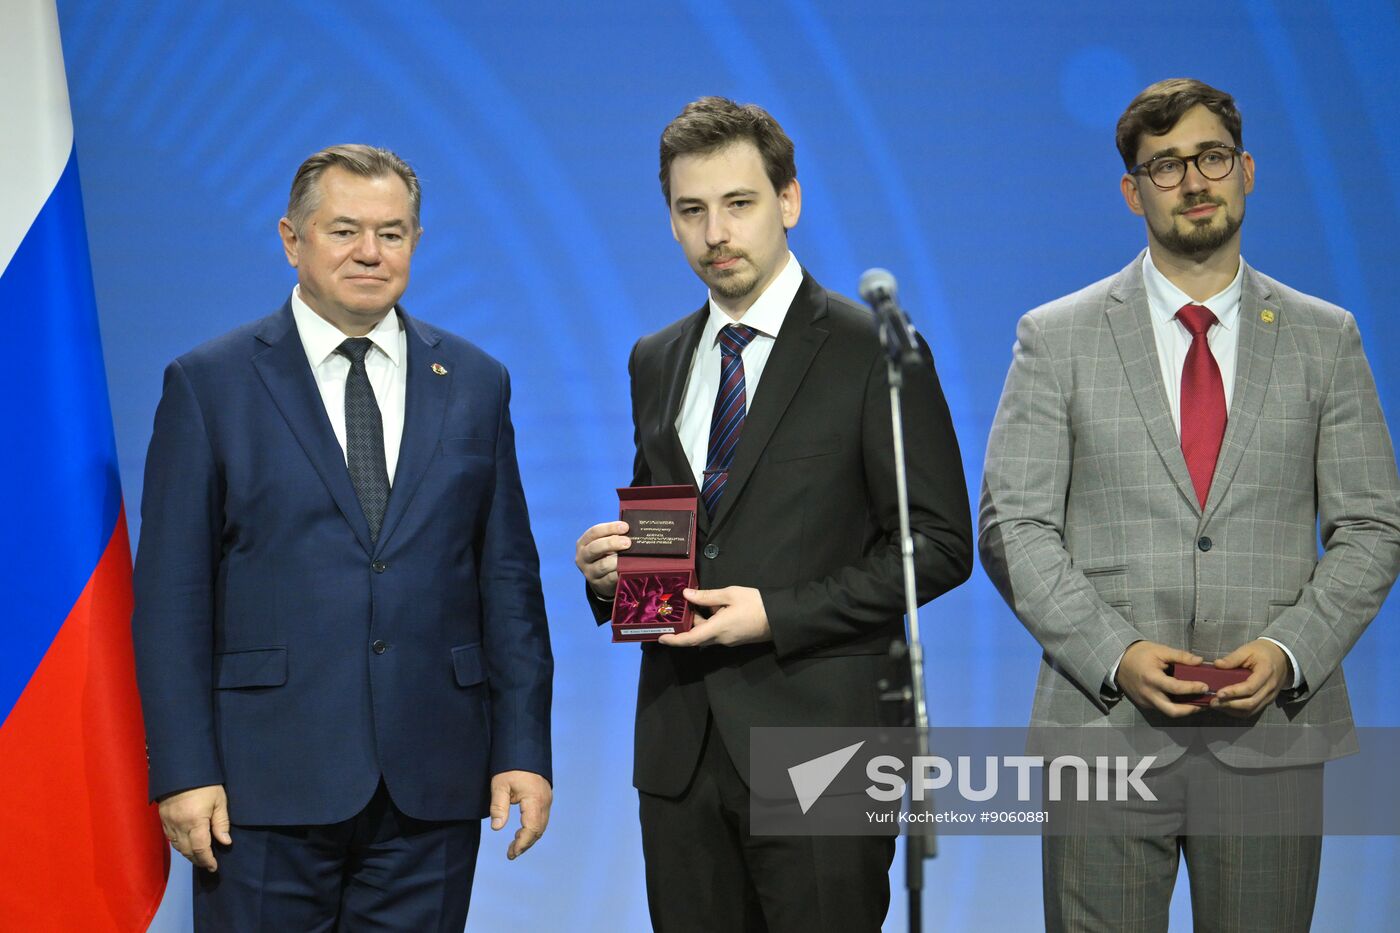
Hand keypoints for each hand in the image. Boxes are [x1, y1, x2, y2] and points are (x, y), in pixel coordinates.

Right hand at [158, 784, 231, 871]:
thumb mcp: (219, 800)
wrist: (181, 770)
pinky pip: (170, 839)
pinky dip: (180, 846)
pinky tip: (187, 846)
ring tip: (200, 857)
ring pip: (178, 847)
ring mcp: (169, 823)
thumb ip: (221, 823)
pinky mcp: (163, 820)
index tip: (214, 867)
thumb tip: (225, 842)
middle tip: (208, 864)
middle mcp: (179, 826)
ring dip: (189, 855)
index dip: (207, 860)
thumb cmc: (205, 784)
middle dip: (198, 860)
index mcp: (195, 821)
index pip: (201, 849)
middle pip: (188, 851)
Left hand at [489, 770, 551, 859]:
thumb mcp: (500, 786)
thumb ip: (498, 807)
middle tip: (511, 853)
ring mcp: (547, 799)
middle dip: (525, 844)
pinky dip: (532, 828)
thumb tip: (497, 828)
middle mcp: (544, 801)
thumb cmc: (510, 766)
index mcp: (535, 800)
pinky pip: (541, 818)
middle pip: (538, 830)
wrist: (524, 747)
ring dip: (529, 837)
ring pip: (541, 825)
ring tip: (514, 844)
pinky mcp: (545, 797)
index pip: (531, 829)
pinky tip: (521, 830)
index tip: (511, 853)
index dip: (522, 843)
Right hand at [575, 521, 629, 598]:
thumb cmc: (605, 556)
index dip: (609, 528)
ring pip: (603, 565)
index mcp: (583, 544)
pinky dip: (620, 572)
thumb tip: (631, 530)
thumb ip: (612, 537)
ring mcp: (589, 572)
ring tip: (630, 556)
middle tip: (628, 542)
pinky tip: (629, 568)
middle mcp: (583, 558)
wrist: (601, 580)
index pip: (594, 532)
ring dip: (617, 560)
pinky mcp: (599, 584)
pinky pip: (611, 578)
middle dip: (612, 543)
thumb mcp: (603, 545)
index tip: (625, 527)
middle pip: (595, 548)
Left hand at [657, 586, 771, 646]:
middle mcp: (720, 639)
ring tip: (698, 601)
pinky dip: (711, 621)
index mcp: (717, 629)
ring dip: (701, 620)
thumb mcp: (730, 594)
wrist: (780, 617)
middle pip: (697, 634)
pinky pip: (717, 632)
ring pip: (707, 632)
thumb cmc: (756, 604)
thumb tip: (686, 594)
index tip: (660, 638)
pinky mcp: (735, 638)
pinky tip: (715, 606)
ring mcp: (729, 640)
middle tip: (681, 606)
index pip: (689, 639)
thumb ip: (707, 596)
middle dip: (688, 622)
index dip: (673, 640)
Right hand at [1115, 641, 1208, 717]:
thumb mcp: (1160, 650)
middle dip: (1191, 710)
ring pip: (1168, 712)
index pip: (1176, 688)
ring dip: (1184, 710)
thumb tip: (1200, 661)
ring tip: (1198, 704)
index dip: (1192, 688)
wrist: (1118, 661)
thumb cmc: (1140, 653)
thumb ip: (1180, 656)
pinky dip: (1174, 706)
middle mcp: (1148, 694)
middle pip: (1172, 711)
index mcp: (1152, 678)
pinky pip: (1161, 708)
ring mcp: (1145, 701)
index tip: (1205, 686)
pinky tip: (1183, 700)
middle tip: (1205, 704)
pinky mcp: (1144, 704)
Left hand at [1209, 639, 1290, 717]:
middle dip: (1230, 704)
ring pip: (1252, 709)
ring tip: (1217, 705)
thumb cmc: (1263, 652)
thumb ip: (1233, 658)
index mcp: (1266, 672)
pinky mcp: (1267, 700)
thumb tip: (1217, 664)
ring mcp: (1270, 695)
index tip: (1218, 693)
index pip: (1250, 687)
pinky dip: (1239, 711)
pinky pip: (1254, 710)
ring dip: (1233, 710)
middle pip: (1251, 702)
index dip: (1234, 692)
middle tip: (1213, 702)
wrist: (1282, 657)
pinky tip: (1226, 707)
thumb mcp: (1247, 650)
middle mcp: (1270, 687)